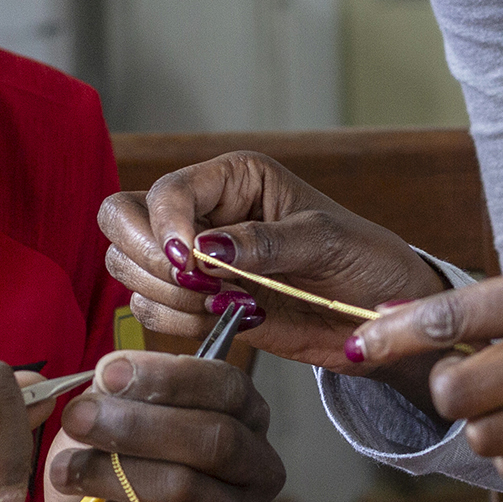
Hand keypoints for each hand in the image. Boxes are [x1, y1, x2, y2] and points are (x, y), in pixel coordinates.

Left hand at [42, 348, 284, 501]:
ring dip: (114, 474)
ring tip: (66, 470)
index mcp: (245, 418)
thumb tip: (110, 377)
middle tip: (78, 419)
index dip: (169, 377)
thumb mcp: (115, 414)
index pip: (228, 387)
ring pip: (185, 488)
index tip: (108, 373)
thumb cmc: (115, 467)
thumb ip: (120, 390)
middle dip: (138, 425)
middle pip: (215, 438)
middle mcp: (256, 468)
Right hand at [99, 152, 446, 371]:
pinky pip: (151, 309)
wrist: (380, 316)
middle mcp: (204, 212)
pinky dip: (178, 323)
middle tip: (198, 287)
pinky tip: (229, 319)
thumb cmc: (366, 260)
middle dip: (149, 259)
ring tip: (226, 304)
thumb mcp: (327, 242)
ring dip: (166, 295)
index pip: (166, 191)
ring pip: (128, 266)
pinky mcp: (195, 301)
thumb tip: (206, 249)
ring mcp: (194, 259)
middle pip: (122, 219)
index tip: (191, 264)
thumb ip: (267, 242)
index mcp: (234, 178)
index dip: (166, 226)